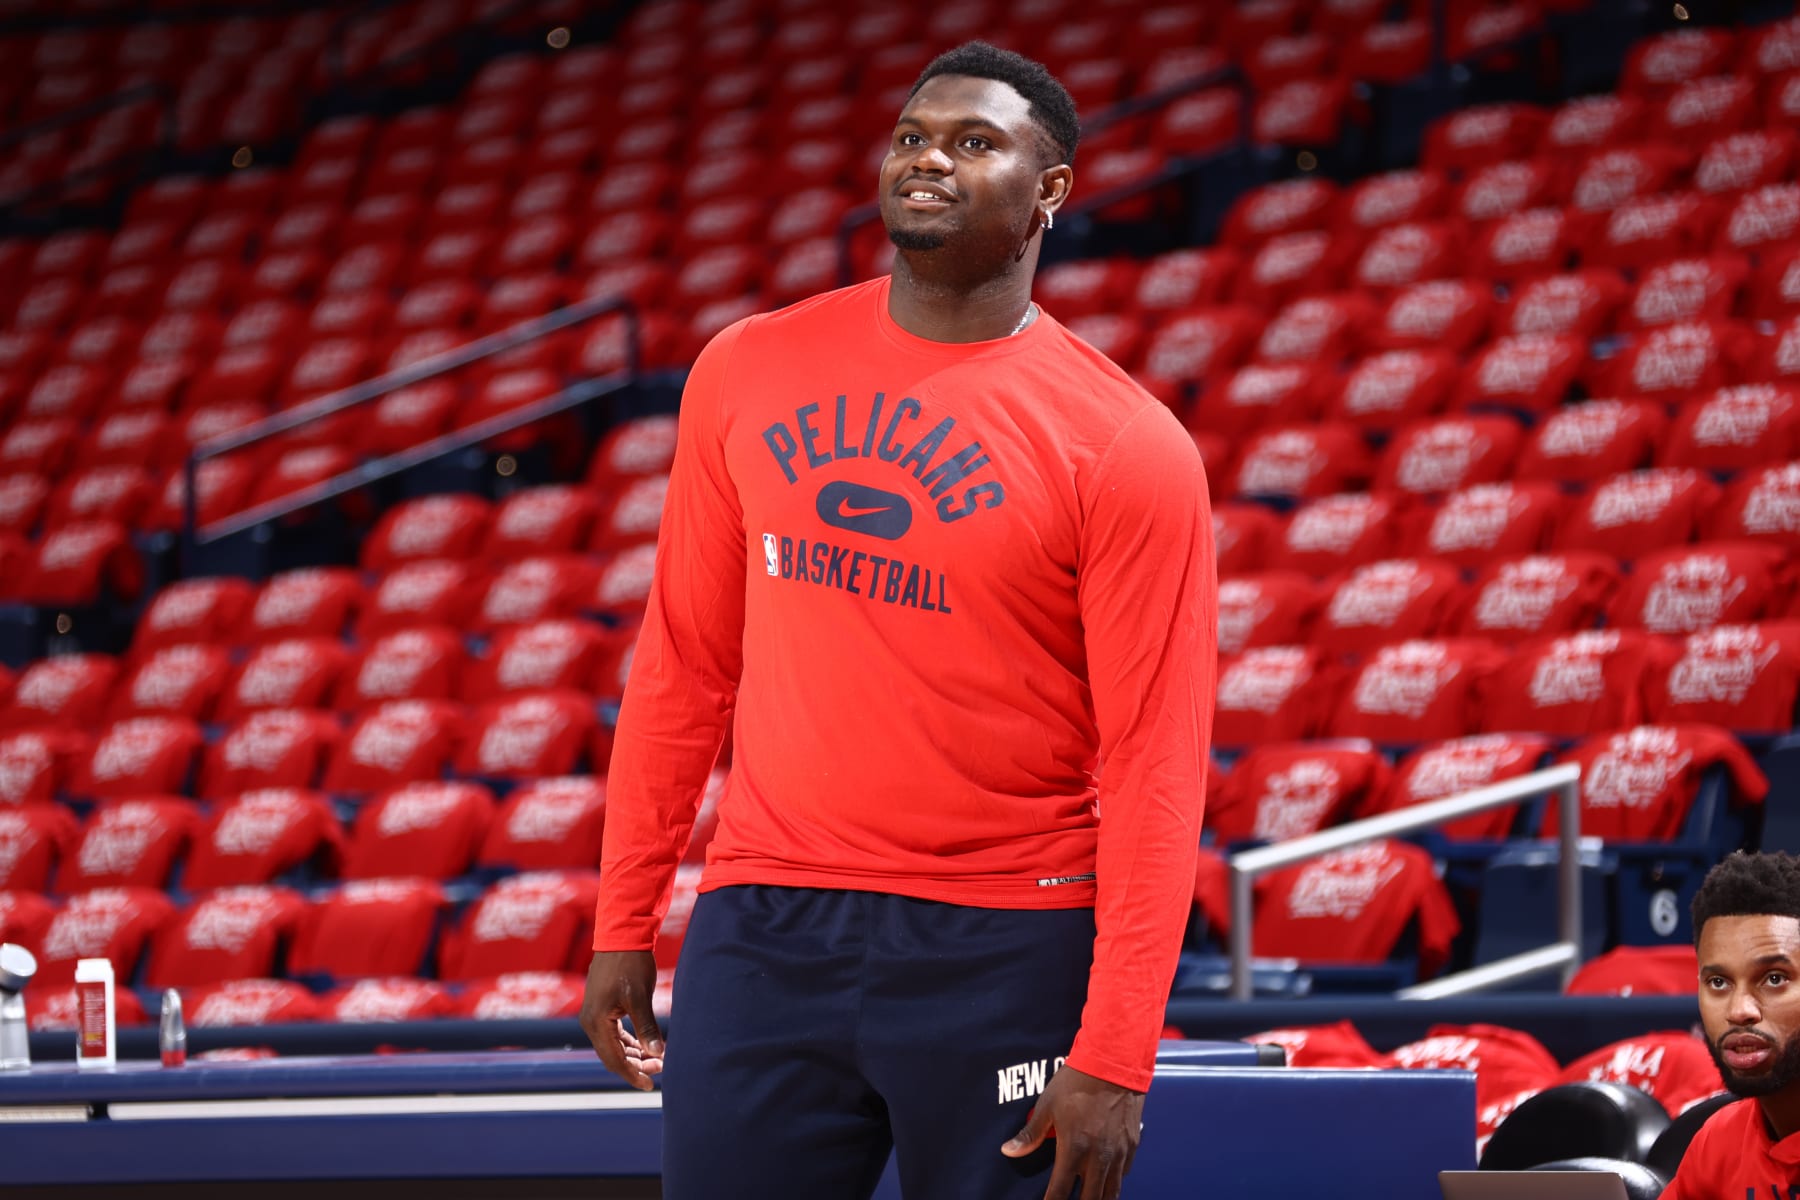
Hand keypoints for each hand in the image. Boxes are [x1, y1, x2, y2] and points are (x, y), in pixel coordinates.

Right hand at [578, 950, 663, 1090]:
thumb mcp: (640, 997)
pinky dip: (630, 1042)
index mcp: (597, 1022)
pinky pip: (614, 1034)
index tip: (651, 1085)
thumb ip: (647, 1028)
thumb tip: (658, 1055)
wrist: (622, 935)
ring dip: (634, 1054)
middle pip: (612, 1056)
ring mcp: (595, 1014)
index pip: (614, 1060)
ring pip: (614, 1046)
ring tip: (657, 1059)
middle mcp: (591, 1021)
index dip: (633, 1075)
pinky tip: (646, 1045)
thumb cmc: (630, 964)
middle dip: (636, 1065)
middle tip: (661, 1068)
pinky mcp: (602, 1007)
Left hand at [1000, 1065, 1142, 1199]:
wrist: (1114, 1061)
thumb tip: (1008, 1150)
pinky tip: (1106, 1180)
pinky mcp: (1132, 1145)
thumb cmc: (1077, 1081)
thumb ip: (1030, 1133)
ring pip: (1111, 1193)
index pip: (1060, 1191)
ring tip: (1088, 1199)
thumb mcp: (1048, 1104)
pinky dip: (1114, 1182)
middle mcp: (1098, 1157)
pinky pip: (1124, 1174)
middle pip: (1090, 1199)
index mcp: (1074, 1149)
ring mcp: (1118, 1153)